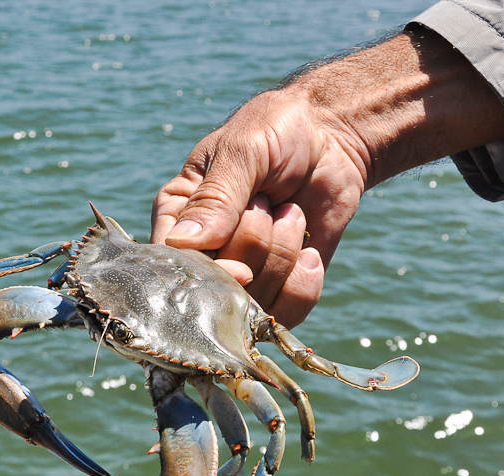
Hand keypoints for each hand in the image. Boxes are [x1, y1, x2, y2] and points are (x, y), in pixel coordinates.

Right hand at [152, 30, 503, 327]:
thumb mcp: (243, 151)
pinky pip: (287, 314)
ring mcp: (242, 278)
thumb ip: (215, 197)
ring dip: (282, 255)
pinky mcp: (279, 291)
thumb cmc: (276, 133)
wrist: (332, 139)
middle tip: (267, 202)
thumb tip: (183, 244)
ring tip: (290, 213)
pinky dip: (304, 282)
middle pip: (217, 286)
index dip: (204, 270)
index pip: (171, 265)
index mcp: (176, 219)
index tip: (236, 259)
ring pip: (254, 303)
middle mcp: (203, 255)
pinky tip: (309, 250)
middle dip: (254, 244)